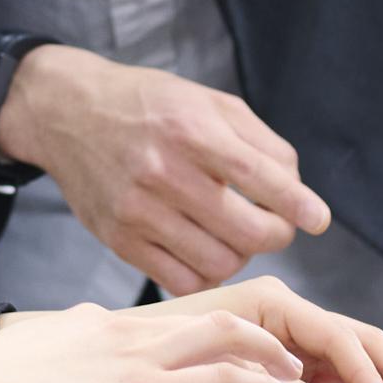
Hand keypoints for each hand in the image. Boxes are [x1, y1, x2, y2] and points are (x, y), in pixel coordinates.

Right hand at [0, 45, 332, 294]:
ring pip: (220, 262)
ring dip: (242, 255)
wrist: (65, 112)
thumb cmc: (147, 105)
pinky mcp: (119, 239)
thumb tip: (297, 192)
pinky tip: (207, 250)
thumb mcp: (206, 101)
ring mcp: (137, 210)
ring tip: (237, 234)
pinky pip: (182, 281)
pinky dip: (207, 273)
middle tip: (276, 225)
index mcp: (190, 129)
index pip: (262, 178)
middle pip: (248, 231)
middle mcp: (163, 171)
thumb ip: (259, 141)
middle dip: (276, 234)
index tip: (317, 218)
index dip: (299, 204)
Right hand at [0, 302, 329, 382]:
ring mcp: (141, 359)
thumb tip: (82, 333)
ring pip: (231, 347)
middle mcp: (132, 334)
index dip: (227, 336)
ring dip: (278, 370)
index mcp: (108, 325)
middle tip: (290, 365)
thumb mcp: (41, 342)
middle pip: (217, 322)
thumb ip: (73, 337)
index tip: (251, 354)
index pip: (183, 321)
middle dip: (262, 344)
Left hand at [152, 276, 382, 382]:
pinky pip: (341, 372)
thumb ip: (260, 381)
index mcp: (269, 304)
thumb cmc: (159, 354)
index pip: (336, 334)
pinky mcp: (292, 362)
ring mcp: (292, 337)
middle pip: (359, 340)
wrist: (121, 356)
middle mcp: (286, 314)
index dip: (367, 373)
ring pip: (358, 355)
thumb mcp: (205, 367)